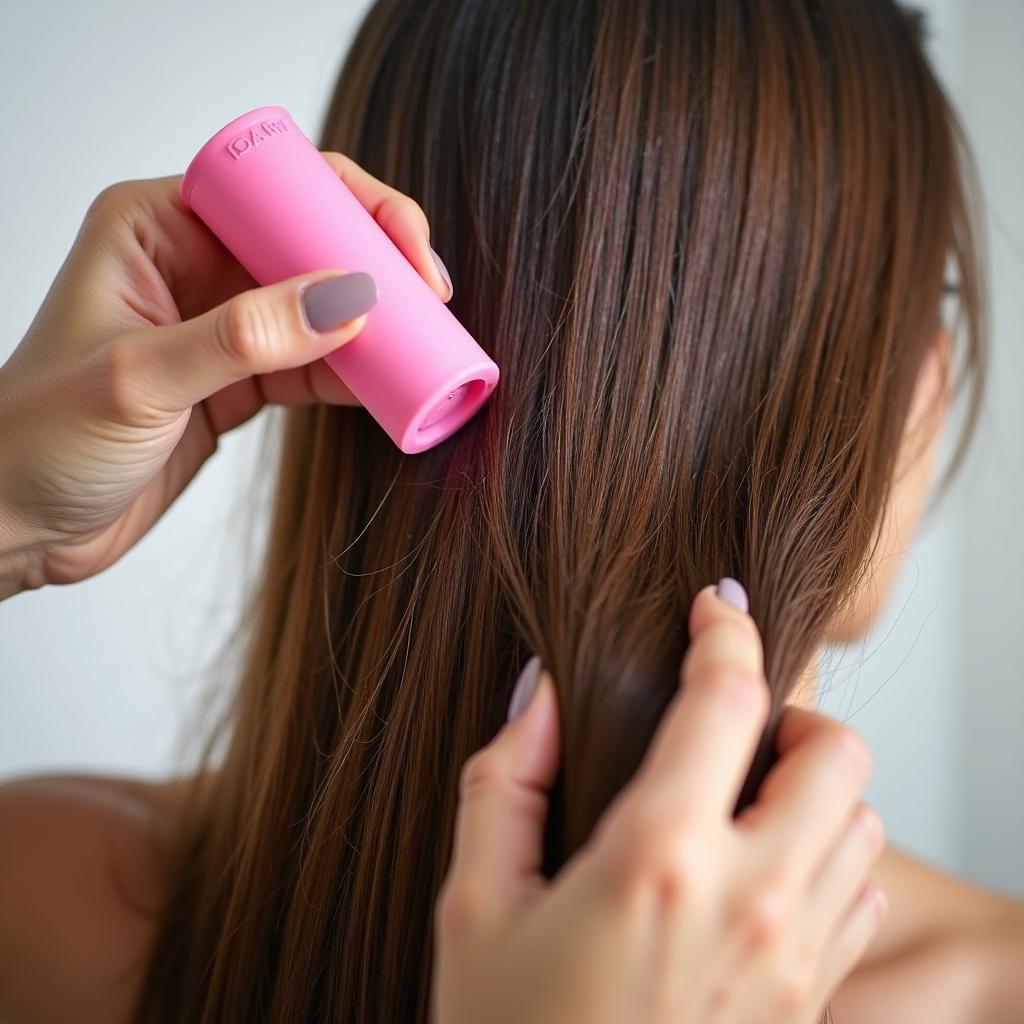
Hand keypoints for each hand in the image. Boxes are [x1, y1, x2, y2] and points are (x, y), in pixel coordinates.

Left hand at [0, 154, 450, 597]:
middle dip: (377, 264)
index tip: (404, 255)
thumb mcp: (140, 380)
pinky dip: (356, 375)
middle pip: (312, 242)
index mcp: (158, 226)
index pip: (276, 189)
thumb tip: (349, 299)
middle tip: (431, 299)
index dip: (350, 208)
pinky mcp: (240, 380)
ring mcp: (223, 324)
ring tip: (427, 345)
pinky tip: (390, 385)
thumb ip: (243, 338)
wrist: (20, 526)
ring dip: (376, 324)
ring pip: (323, 306)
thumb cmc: (38, 440)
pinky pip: (315, 365)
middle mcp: (196, 265)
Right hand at [433, 585, 888, 1023]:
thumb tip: (540, 690)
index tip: (714, 607)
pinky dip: (829, 863)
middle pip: (835, 753)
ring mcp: (793, 963)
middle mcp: (748, 900)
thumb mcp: (473, 903)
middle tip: (734, 728)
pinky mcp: (807, 1010)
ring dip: (813, 791)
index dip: (723, 631)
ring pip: (860, 824)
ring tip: (746, 800)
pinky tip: (763, 874)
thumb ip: (503, 778)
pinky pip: (860, 902)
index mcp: (658, 857)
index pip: (725, 698)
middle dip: (792, 717)